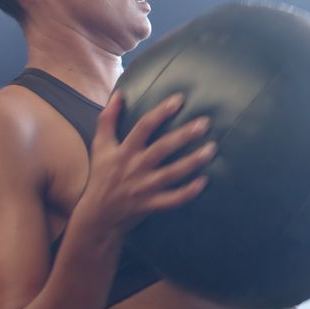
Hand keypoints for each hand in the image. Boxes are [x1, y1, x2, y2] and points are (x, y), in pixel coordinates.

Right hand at [81, 92, 215, 232]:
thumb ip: (108, 118)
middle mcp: (135, 167)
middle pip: (162, 148)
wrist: (97, 215)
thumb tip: (119, 93)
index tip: (179, 99)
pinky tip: (204, 181)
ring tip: (212, 149)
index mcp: (124, 151)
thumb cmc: (102, 175)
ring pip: (172, 173)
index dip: (161, 112)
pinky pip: (172, 199)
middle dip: (184, 135)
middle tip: (205, 123)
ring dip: (193, 161)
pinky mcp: (150, 204)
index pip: (144, 126)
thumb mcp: (100, 146)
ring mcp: (144, 187)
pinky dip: (188, 192)